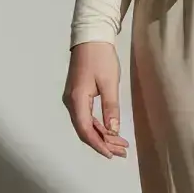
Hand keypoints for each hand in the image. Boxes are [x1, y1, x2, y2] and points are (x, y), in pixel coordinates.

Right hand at [63, 41, 129, 157]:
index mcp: (77, 100)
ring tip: (120, 144)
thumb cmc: (101, 58)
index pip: (85, 130)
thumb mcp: (110, 83)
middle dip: (103, 143)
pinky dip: (98, 126)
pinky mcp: (78, 96)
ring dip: (102, 135)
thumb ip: (111, 108)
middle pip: (84, 130)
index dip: (99, 144)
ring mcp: (73, 99)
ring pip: (85, 125)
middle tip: (122, 151)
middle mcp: (71, 102)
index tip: (112, 154)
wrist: (91, 38)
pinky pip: (86, 117)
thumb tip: (113, 131)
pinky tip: (110, 131)